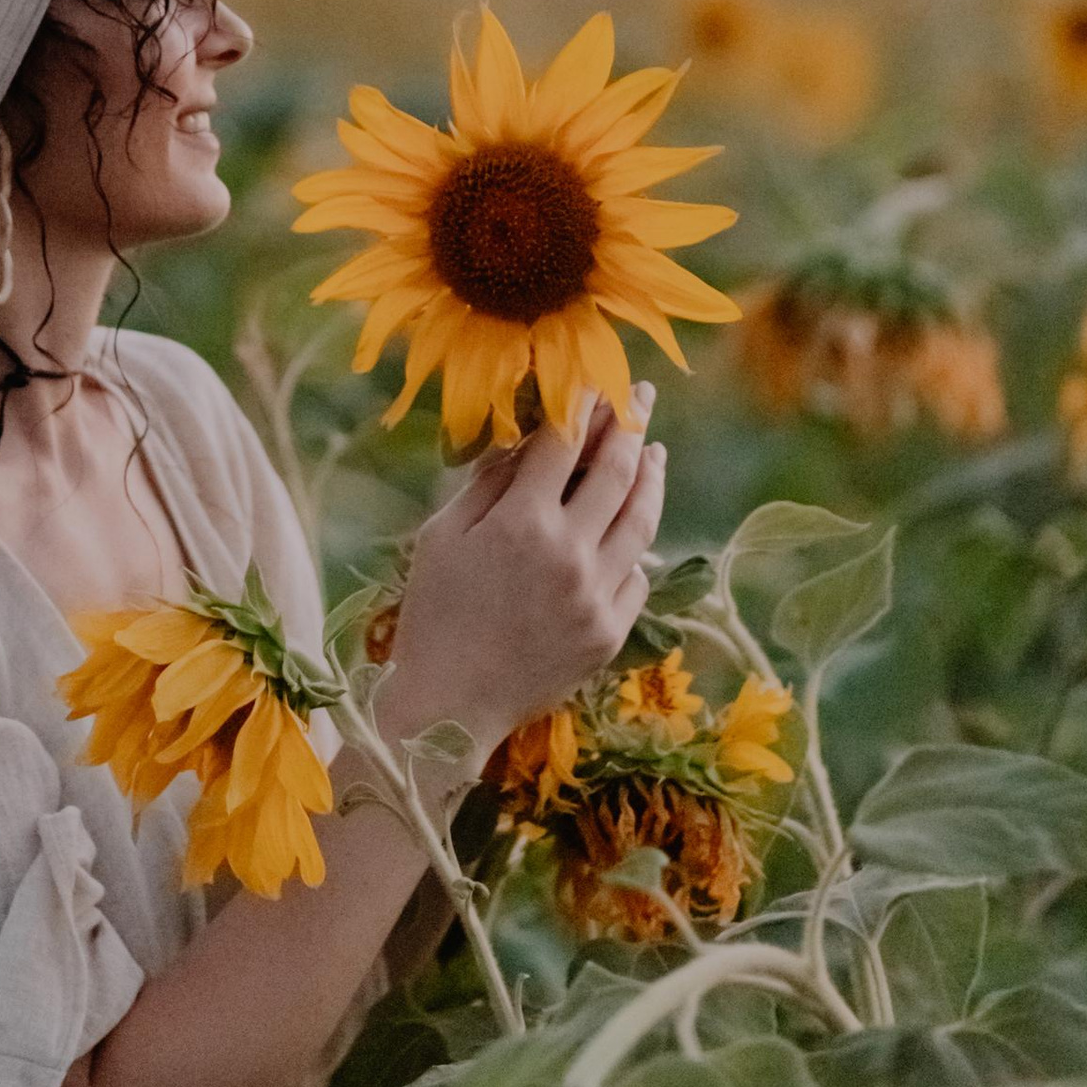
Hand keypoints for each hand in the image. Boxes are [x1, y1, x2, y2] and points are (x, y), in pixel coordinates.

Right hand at [376, 391, 664, 762]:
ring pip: (641, 521)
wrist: (448, 706)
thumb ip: (488, 483)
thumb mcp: (442, 536)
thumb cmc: (432, 614)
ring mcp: (596, 596)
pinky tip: (631, 530)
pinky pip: (637, 577)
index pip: (567, 442)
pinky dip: (636, 546)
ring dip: (651, 478)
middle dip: (632, 425)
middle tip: (643, 397)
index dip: (584, 403)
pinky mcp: (610, 633)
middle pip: (617, 472)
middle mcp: (569, 553)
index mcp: (521, 522)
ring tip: (655, 452)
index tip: (597, 380)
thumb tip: (525, 438)